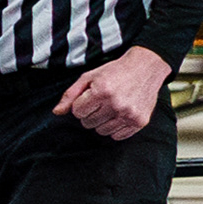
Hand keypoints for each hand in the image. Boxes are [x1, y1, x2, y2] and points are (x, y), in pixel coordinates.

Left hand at [54, 47, 169, 140]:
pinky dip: (115, 128)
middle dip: (90, 114)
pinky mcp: (140, 121)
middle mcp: (116, 104)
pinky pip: (117, 136)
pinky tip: (119, 115)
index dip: (81, 105)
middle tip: (100, 103)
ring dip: (102, 122)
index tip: (89, 98)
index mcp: (101, 91)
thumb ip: (70, 95)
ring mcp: (129, 114)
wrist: (146, 67)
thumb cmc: (115, 71)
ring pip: (101, 131)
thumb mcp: (89, 77)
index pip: (77, 112)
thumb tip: (56, 112)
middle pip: (88, 123)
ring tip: (110, 108)